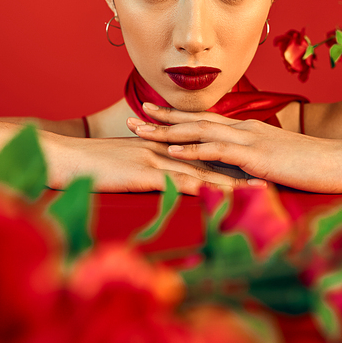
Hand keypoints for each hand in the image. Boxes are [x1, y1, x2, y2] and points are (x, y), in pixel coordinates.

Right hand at [46, 133, 266, 194]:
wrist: (68, 158)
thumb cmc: (94, 165)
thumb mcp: (128, 163)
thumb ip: (150, 165)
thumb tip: (168, 177)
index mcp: (163, 145)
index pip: (204, 150)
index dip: (232, 156)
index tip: (258, 163)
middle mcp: (165, 149)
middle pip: (212, 159)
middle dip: (242, 167)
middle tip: (273, 173)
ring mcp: (156, 159)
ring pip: (203, 170)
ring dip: (232, 180)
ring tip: (261, 188)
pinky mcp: (145, 174)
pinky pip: (178, 182)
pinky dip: (202, 189)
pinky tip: (221, 197)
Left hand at [127, 105, 341, 193]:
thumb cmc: (313, 164)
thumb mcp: (279, 159)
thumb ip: (257, 159)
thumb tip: (241, 169)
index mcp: (248, 130)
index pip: (207, 121)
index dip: (179, 118)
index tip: (155, 115)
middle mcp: (244, 129)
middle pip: (195, 121)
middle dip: (164, 119)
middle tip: (136, 116)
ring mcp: (249, 140)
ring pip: (199, 131)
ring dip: (167, 131)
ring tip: (141, 130)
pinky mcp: (255, 156)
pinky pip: (217, 151)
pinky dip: (191, 150)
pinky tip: (171, 152)